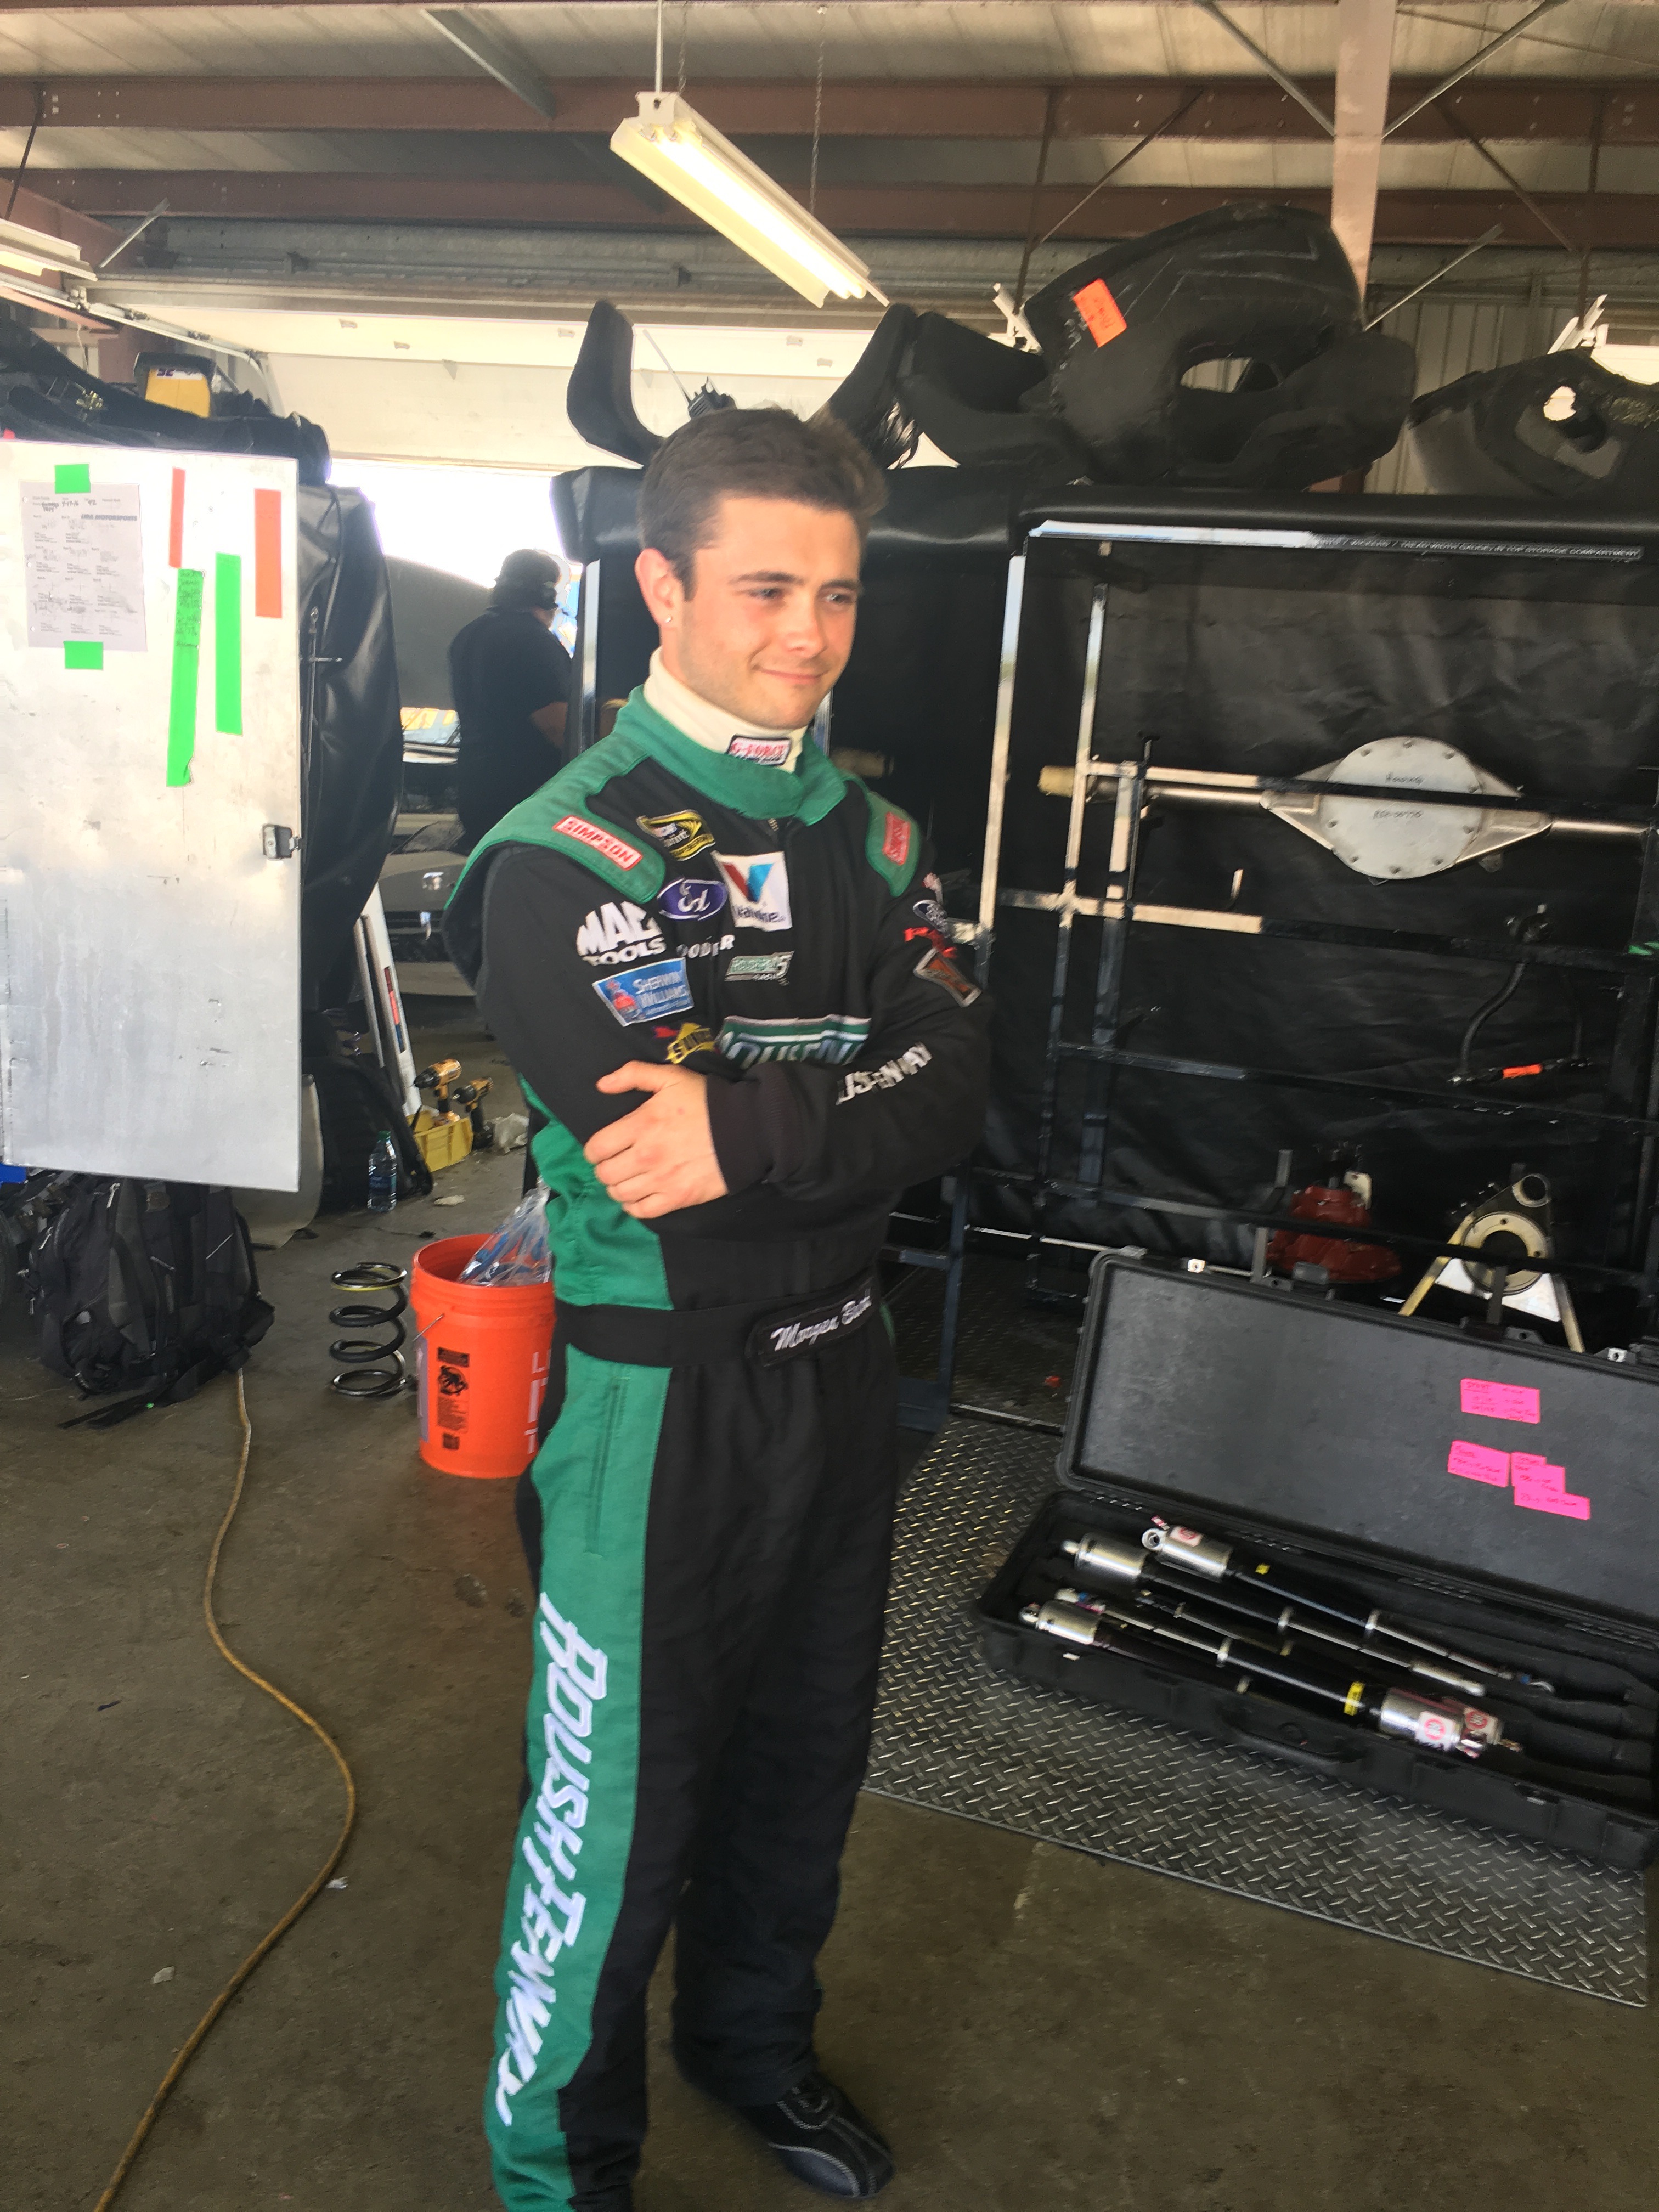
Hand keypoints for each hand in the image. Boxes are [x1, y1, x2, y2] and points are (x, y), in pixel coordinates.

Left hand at [585, 1062, 728, 1218]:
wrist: (746, 1129)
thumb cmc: (706, 1102)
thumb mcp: (671, 1077)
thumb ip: (633, 1074)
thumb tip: (601, 1085)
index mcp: (641, 1124)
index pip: (597, 1148)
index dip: (594, 1149)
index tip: (602, 1147)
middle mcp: (646, 1156)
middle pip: (605, 1174)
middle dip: (605, 1168)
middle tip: (615, 1163)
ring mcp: (662, 1180)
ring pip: (620, 1194)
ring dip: (618, 1187)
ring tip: (627, 1179)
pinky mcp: (678, 1198)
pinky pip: (642, 1211)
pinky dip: (634, 1206)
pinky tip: (638, 1196)